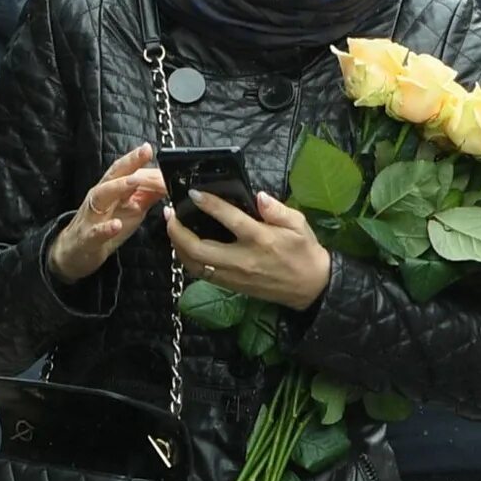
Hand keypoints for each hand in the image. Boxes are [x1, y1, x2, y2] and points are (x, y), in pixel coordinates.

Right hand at [49, 143, 166, 284]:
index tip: (151, 147)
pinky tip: (116, 226)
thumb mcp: (132, 209)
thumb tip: (168, 182)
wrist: (77, 251)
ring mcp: (92, 216)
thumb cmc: (107, 225)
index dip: (138, 158)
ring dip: (118, 187)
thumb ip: (149, 195)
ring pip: (102, 196)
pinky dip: (106, 229)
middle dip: (130, 162)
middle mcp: (101, 197)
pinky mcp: (88, 237)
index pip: (126, 169)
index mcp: (113, 188)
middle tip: (145, 152)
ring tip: (133, 181)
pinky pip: (96, 232)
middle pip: (114, 175)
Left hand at [168, 191, 332, 312]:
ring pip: (194, 263)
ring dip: (178, 245)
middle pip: (199, 247)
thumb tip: (258, 196)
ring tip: (172, 227)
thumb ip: (278, 209)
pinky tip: (183, 247)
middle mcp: (242, 258)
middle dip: (178, 230)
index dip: (209, 204)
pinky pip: (200, 273)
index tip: (194, 193)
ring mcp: (233, 274)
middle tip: (170, 214)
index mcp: (261, 239)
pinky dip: (187, 259)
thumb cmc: (304, 252)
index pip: (230, 219)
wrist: (309, 287)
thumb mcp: (299, 225)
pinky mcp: (230, 285)